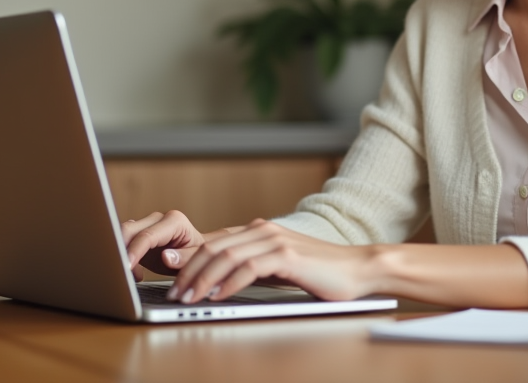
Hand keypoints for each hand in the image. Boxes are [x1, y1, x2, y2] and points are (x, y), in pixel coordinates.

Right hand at [120, 210, 214, 281]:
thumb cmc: (200, 256)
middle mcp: (158, 219)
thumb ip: (184, 257)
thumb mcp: (198, 259)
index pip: (148, 235)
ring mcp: (148, 225)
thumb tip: (165, 256)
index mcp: (174, 221)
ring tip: (131, 275)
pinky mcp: (140, 235)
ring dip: (121, 254)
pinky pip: (125, 243)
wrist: (198, 254)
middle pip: (130, 229)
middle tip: (122, 272)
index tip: (127, 266)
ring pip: (123, 234)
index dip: (135, 250)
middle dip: (121, 250)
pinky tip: (136, 273)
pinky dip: (124, 258)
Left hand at [167, 219, 374, 304]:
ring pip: (226, 256)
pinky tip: (218, 296)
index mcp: (259, 230)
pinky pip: (249, 268)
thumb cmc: (320, 272)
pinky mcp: (287, 256)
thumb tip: (220, 281)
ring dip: (203, 279)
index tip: (169, 279)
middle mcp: (264, 230)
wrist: (358, 269)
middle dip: (188, 271)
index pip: (214, 242)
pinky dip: (228, 283)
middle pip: (214, 247)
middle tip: (174, 292)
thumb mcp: (278, 266)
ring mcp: (275, 241)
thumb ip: (252, 266)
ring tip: (189, 298)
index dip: (188, 259)